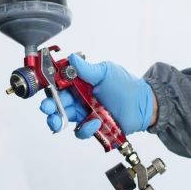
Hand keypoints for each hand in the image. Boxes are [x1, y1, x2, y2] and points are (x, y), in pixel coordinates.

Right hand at [39, 54, 155, 138]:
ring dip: (57, 120)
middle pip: (57, 103)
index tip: (47, 89)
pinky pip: (81, 131)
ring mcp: (85, 113)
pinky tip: (94, 122)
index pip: (59, 85)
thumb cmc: (125, 85)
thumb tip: (71, 58)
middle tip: (47, 107)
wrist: (143, 104)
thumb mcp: (106, 72)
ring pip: (64, 119)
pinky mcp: (93, 127)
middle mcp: (80, 98)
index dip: (50, 87)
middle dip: (49, 106)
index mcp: (80, 83)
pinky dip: (85, 129)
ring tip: (57, 121)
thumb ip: (87, 69)